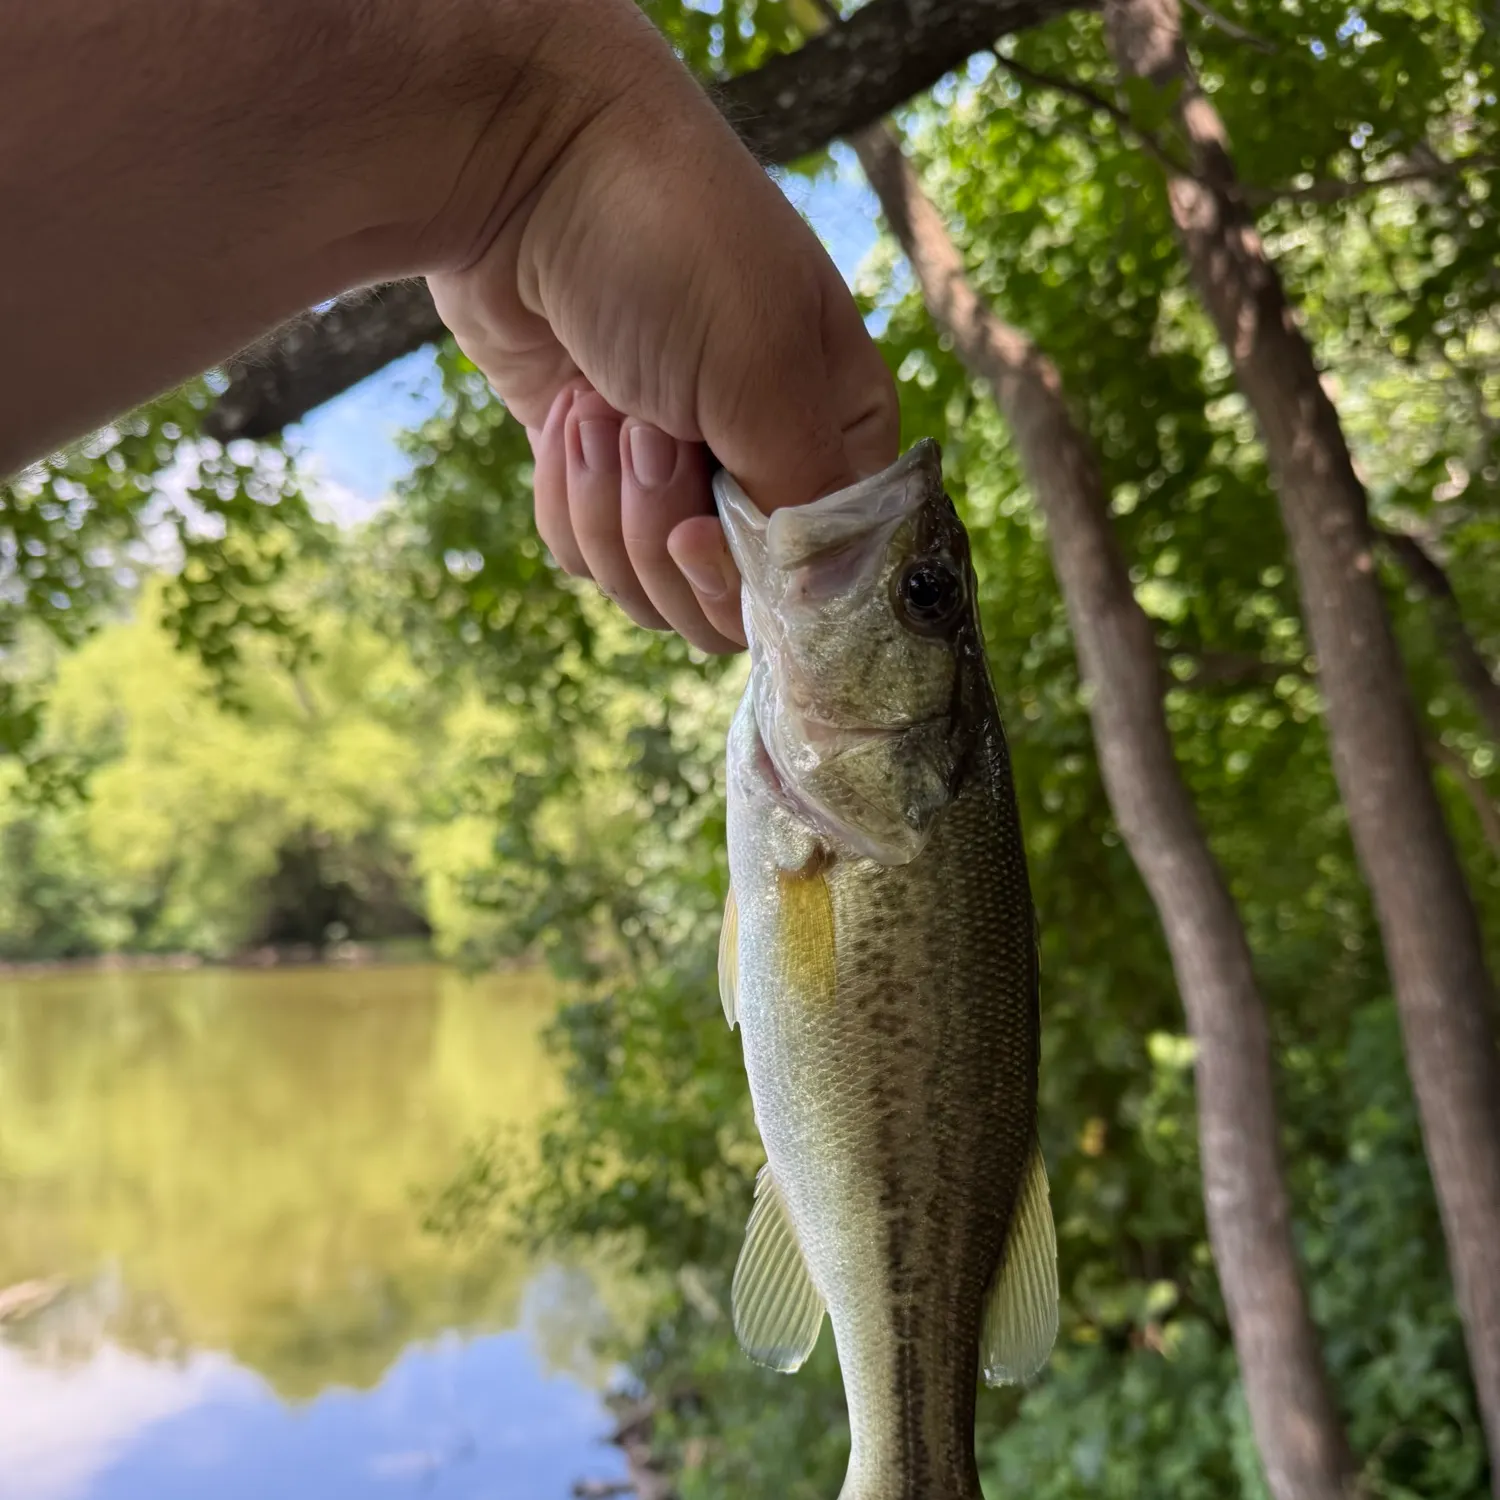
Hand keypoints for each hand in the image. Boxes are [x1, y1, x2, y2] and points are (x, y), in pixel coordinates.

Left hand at [429, 1, 897, 651]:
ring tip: (594, 405)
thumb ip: (805, 503)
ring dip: (606, 509)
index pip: (820, 576)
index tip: (698, 524)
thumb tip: (815, 605)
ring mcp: (676, 476)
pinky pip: (588, 556)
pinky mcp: (598, 479)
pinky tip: (563, 413)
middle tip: (644, 427)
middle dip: (662, 530)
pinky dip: (564, 497)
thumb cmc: (671, 249)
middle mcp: (764, 464)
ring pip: (650, 588)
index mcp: (835, 435)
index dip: (753, 577)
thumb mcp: (765, 374)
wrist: (526, 168)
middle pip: (727, 602)